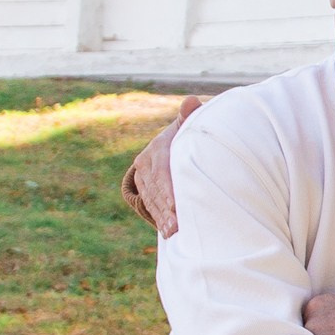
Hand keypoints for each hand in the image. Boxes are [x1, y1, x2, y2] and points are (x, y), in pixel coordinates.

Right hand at [121, 96, 201, 229]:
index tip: (175, 204)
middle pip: (155, 189)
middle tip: (177, 225)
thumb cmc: (187, 134)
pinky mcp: (144, 189)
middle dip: (165, 208)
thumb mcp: (187, 125)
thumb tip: (191, 101)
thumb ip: (189, 115)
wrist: (173, 143)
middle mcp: (145, 163)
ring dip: (162, 217)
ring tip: (173, 232)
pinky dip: (159, 220)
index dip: (166, 188)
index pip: (160, 170)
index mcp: (157, 148)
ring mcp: (143, 177)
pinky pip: (150, 206)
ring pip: (152, 200)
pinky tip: (168, 233)